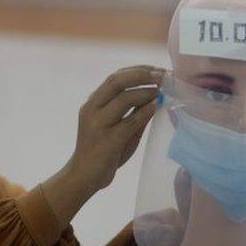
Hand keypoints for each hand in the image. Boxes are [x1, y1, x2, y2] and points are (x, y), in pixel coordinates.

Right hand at [72, 65, 162, 190]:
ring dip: (146, 92)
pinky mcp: (107, 141)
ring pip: (123, 98)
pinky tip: (156, 107)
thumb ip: (133, 112)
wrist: (83, 176)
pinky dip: (144, 112)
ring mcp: (98, 125)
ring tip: (161, 91)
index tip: (156, 69)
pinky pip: (129, 122)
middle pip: (117, 81)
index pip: (115, 77)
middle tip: (162, 75)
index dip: (137, 70)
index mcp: (93, 103)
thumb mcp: (118, 127)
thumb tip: (157, 95)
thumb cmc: (103, 152)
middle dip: (142, 75)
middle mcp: (92, 109)